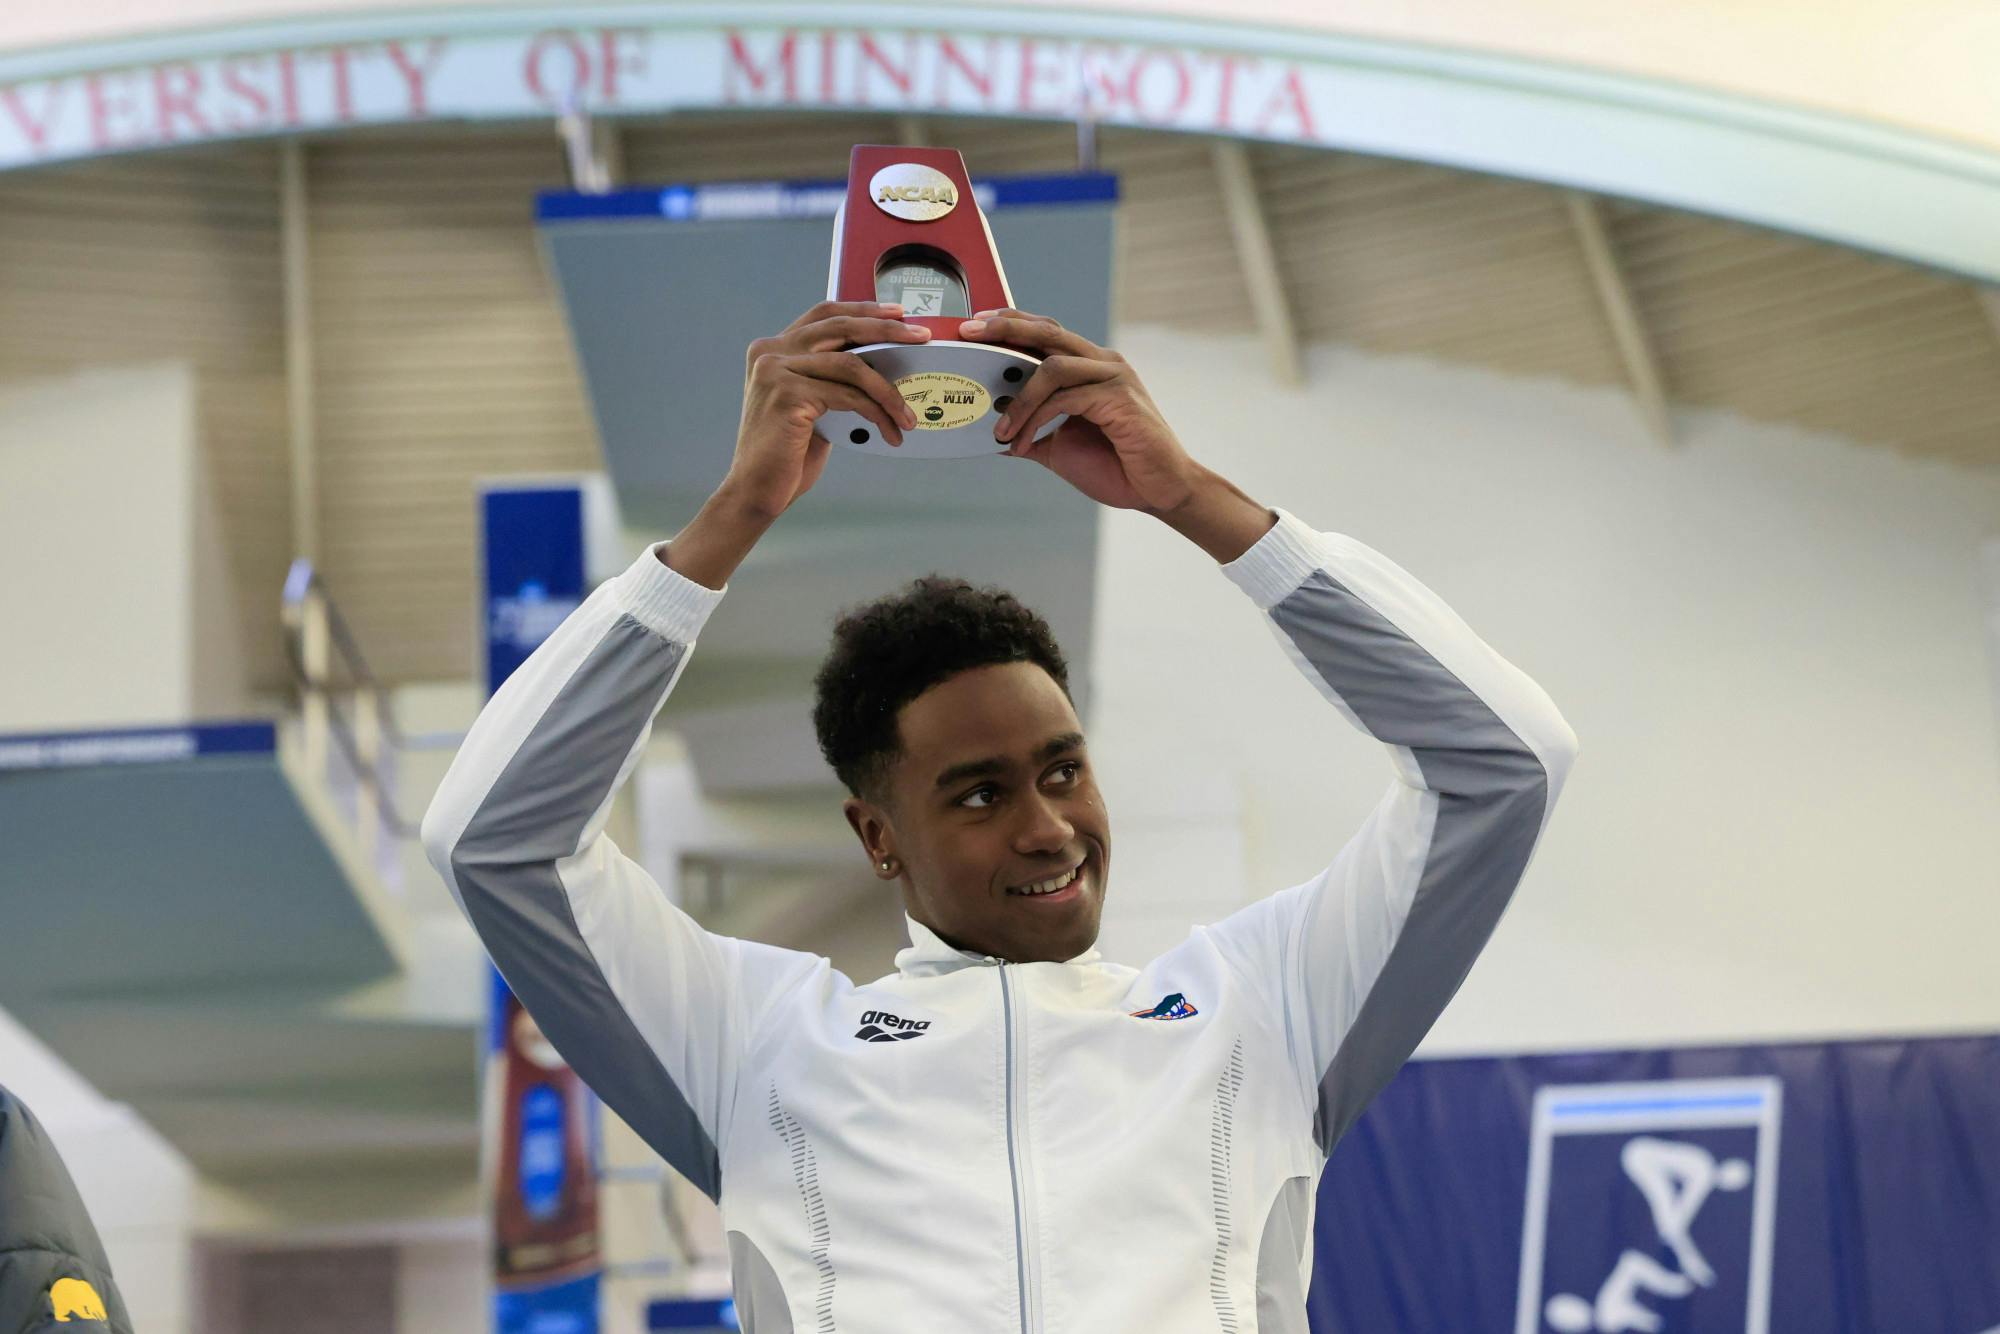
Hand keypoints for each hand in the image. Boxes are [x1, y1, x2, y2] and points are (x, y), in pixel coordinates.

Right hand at [722, 301, 928, 519]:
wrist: (756, 491)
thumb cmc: (786, 455)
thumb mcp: (812, 407)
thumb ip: (833, 382)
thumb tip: (880, 369)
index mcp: (773, 350)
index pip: (824, 315)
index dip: (862, 310)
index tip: (897, 314)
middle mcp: (769, 352)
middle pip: (839, 327)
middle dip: (886, 330)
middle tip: (921, 338)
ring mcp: (775, 371)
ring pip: (850, 365)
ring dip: (888, 391)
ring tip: (908, 415)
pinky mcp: (787, 395)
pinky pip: (848, 396)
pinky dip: (876, 412)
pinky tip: (890, 431)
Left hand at [958, 309, 1200, 513]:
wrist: (1157, 491)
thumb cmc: (1115, 467)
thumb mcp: (1059, 448)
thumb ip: (1031, 434)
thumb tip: (992, 435)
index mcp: (1089, 367)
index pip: (1046, 333)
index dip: (1011, 324)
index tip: (975, 326)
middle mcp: (1102, 363)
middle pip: (1048, 331)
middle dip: (1006, 329)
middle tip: (969, 334)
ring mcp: (1113, 376)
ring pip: (1053, 366)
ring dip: (1019, 399)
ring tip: (999, 430)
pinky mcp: (1119, 398)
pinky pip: (1065, 398)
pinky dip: (1035, 419)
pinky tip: (1020, 443)